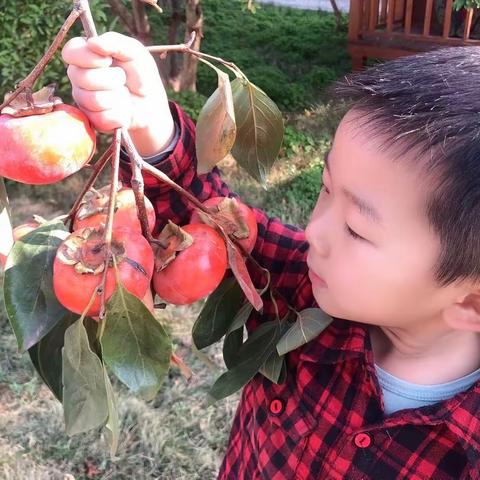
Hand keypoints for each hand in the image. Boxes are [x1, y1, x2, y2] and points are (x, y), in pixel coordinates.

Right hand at [62, 32, 174, 156]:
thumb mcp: (135, 52)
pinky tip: (124, 110)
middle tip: (123, 79)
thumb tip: (93, 43)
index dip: (88, 57)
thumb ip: (115, 42)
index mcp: (84, 56)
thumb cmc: (142, 74)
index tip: (108, 60)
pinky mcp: (93, 121)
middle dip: (112, 79)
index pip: (70, 53)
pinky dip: (121, 114)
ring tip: (124, 95)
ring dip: (118, 97)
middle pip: (83, 78)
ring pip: (94, 100)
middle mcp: (78, 78)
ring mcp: (83, 101)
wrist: (152, 104)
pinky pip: (102, 118)